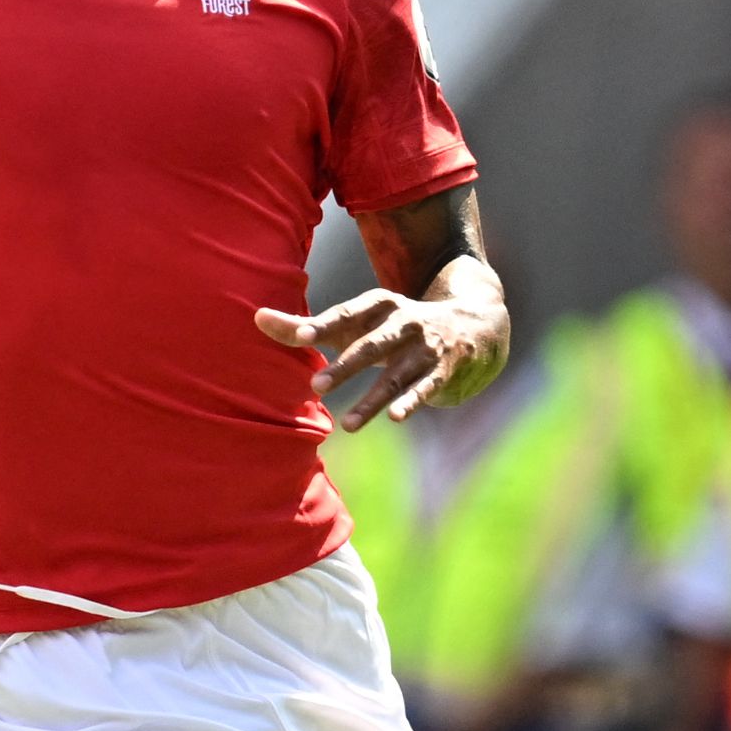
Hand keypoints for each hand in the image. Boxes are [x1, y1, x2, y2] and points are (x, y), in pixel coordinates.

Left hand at [254, 285, 503, 427]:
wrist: (474, 325)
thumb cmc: (392, 327)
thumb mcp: (355, 322)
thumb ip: (306, 326)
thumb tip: (256, 318)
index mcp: (378, 305)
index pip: (347, 314)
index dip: (324, 324)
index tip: (299, 336)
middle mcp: (404, 322)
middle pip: (373, 344)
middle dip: (347, 365)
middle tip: (316, 385)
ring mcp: (427, 347)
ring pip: (397, 375)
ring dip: (373, 398)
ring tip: (346, 425)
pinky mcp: (444, 370)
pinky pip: (426, 388)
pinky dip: (411, 402)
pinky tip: (395, 419)